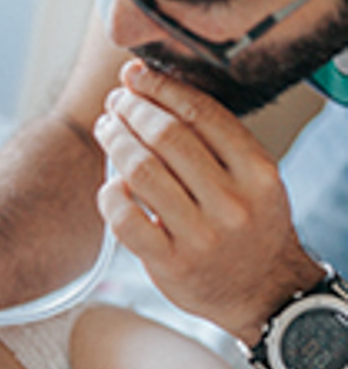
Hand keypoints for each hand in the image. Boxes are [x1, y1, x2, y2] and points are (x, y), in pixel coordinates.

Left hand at [93, 59, 322, 344]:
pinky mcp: (169, 264)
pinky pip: (126, 220)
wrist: (261, 291)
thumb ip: (217, 146)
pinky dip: (110, 195)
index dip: (162, 89)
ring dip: (116, 143)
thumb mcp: (254, 181)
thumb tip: (156, 97)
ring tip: (106, 130)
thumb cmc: (249, 228)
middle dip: (133, 111)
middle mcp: (231, 202)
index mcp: (257, 172)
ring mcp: (199, 235)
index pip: (202, 114)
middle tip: (115, 103)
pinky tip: (110, 184)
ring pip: (142, 173)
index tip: (136, 77)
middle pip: (167, 138)